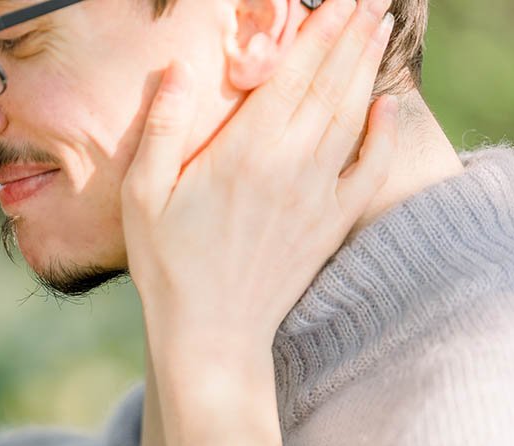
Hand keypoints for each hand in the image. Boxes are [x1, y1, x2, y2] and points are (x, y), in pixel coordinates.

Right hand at [122, 0, 397, 366]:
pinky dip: (381, 135)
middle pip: (329, 84)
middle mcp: (288, 163)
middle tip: (367, 1)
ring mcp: (316, 193)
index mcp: (241, 151)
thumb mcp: (142, 196)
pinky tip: (384, 108)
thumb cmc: (167, 264)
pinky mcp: (329, 223)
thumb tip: (179, 68)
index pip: (291, 73)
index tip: (336, 1)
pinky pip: (367, 170)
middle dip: (350, 35)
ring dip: (367, 69)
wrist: (211, 332)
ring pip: (351, 116)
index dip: (318, 30)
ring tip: (377, 31)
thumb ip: (163, 128)